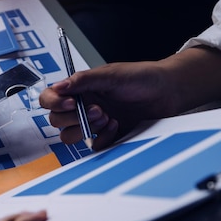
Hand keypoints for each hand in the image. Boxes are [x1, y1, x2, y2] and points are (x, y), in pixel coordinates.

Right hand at [39, 60, 179, 149]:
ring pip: (70, 135)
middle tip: (98, 110)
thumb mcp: (110, 74)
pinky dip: (102, 138)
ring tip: (106, 118)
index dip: (54, 103)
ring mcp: (94, 121)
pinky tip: (117, 125)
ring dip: (85, 129)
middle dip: (75, 117)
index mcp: (80, 87)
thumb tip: (58, 86)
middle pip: (57, 120)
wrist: (169, 92)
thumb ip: (82, 80)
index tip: (71, 103)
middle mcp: (83, 104)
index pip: (50, 98)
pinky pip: (93, 145)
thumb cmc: (141, 77)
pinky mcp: (108, 135)